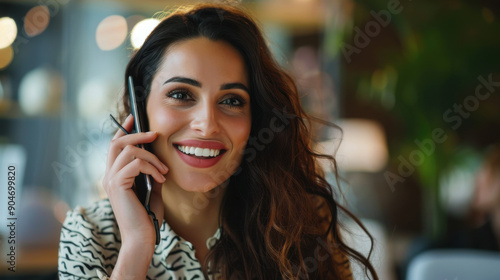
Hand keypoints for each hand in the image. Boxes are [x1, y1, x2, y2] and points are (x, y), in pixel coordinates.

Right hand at [103, 114, 167, 246]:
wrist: (142, 237)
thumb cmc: (147, 217)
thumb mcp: (152, 189)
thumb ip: (151, 173)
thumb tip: (158, 158)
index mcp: (115, 176)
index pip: (114, 146)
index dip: (123, 130)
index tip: (133, 118)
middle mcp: (108, 176)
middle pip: (117, 142)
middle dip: (137, 134)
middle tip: (155, 134)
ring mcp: (111, 180)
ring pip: (128, 151)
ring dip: (151, 157)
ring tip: (164, 171)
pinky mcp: (117, 185)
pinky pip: (135, 164)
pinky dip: (152, 168)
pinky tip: (161, 179)